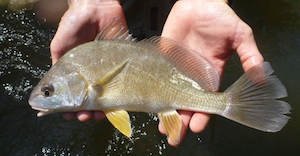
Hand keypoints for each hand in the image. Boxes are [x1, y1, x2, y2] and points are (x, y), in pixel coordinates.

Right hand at [50, 0, 125, 120]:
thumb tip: (51, 87)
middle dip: (83, 112)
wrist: (97, 7)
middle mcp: (89, 74)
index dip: (67, 107)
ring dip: (97, 110)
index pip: (69, 95)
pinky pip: (117, 86)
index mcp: (73, 71)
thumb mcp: (60, 43)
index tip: (66, 115)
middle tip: (82, 117)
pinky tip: (110, 107)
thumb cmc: (74, 23)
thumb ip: (56, 62)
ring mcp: (104, 72)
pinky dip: (113, 100)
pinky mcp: (118, 67)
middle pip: (86, 99)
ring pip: (101, 97)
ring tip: (94, 116)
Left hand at [160, 0, 263, 145]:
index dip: (202, 115)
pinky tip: (149, 103)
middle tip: (174, 136)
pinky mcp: (163, 60)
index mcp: (212, 74)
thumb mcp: (240, 34)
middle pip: (187, 103)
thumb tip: (262, 75)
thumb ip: (249, 54)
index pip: (207, 101)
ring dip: (166, 111)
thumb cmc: (220, 17)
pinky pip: (157, 79)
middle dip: (181, 120)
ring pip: (171, 95)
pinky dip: (154, 92)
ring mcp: (177, 69)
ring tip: (162, 127)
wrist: (199, 2)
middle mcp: (193, 76)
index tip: (196, 126)